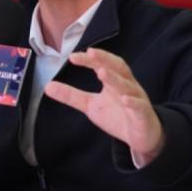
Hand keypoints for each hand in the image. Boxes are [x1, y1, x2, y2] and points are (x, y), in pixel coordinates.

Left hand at [44, 48, 164, 166]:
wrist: (140, 137)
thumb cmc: (117, 115)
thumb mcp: (91, 106)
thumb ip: (71, 96)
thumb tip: (47, 87)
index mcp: (114, 80)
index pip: (102, 64)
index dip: (89, 60)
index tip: (73, 57)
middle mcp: (127, 85)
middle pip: (118, 68)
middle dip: (105, 60)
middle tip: (91, 53)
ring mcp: (137, 99)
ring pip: (128, 86)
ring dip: (115, 79)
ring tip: (102, 73)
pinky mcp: (143, 115)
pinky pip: (139, 106)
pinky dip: (133, 102)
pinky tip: (125, 99)